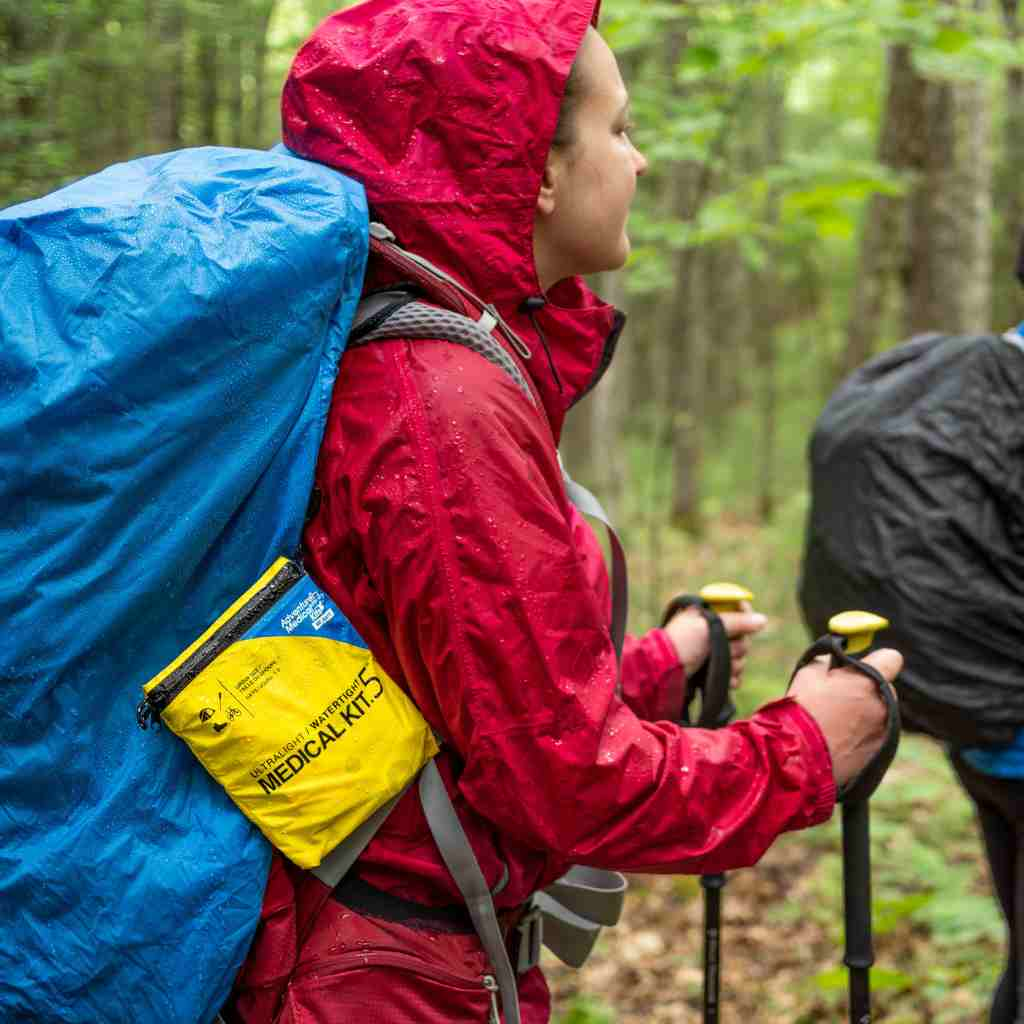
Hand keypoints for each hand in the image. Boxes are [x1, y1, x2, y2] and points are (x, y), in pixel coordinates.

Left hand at [662, 602, 766, 688]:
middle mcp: (711, 631)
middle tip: (726, 651)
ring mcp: (712, 652)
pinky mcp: (712, 671)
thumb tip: (762, 620)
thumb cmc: (680, 644)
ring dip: (735, 665)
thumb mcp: (707, 627)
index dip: (744, 615)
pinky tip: (728, 682)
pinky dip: (733, 678)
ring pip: (740, 657)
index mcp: (707, 614)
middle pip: (742, 636)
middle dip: (737, 647)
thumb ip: (735, 622)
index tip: (745, 624)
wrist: (663, 674)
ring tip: (722, 669)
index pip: (735, 608)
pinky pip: (735, 673)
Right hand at [788, 649, 901, 788]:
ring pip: (882, 711)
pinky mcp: (882, 751)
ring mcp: (886, 730)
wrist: (800, 758)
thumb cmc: (802, 712)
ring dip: (866, 712)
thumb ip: (828, 661)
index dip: (876, 659)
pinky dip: (864, 733)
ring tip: (837, 722)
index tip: (859, 667)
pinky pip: (877, 733)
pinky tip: (840, 738)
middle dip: (866, 689)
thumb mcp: (808, 674)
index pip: (892, 658)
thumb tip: (835, 658)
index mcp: (868, 681)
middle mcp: (884, 704)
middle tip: (840, 696)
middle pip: (885, 687)